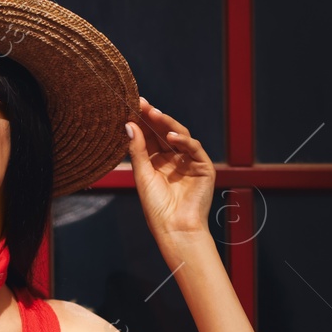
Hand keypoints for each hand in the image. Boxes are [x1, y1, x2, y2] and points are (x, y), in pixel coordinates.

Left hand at [124, 96, 216, 241]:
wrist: (174, 228)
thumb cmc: (156, 207)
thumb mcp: (142, 175)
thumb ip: (137, 149)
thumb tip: (129, 124)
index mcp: (157, 161)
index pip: (149, 135)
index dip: (141, 121)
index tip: (131, 105)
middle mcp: (173, 159)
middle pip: (163, 132)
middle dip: (153, 118)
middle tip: (142, 103)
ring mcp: (189, 161)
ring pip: (179, 136)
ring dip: (167, 123)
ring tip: (154, 113)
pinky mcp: (203, 166)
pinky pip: (194, 148)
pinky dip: (184, 141)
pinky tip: (171, 137)